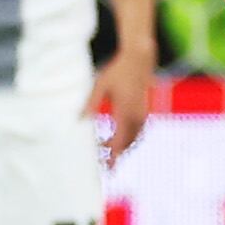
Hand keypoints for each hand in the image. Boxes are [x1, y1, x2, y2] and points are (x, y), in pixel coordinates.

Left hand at [87, 47, 153, 163]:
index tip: (108, 167)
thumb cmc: (118, 70)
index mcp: (125, 112)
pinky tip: (120, 136)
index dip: (112, 155)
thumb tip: (79, 120)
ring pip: (135, 137)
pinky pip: (139, 129)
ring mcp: (143, 111)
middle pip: (128, 142)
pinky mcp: (145, 107)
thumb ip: (90, 104)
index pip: (119, 141)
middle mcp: (137, 115)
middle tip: (106, 163)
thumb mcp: (100, 85)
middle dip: (118, 153)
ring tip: (111, 151)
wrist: (139, 57)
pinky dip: (130, 136)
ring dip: (124, 145)